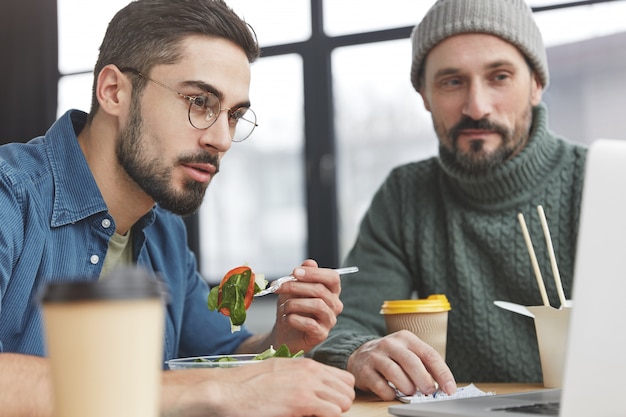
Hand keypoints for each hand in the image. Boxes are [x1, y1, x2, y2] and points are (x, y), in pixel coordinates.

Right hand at [161, 357, 354, 416]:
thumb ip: (299, 376)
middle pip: (348, 390)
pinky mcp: (302, 402)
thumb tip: (312, 387)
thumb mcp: (279, 371)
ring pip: (344, 402)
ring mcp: (308, 385)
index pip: (344, 378)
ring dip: (335, 412)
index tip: (329, 404)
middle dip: (340, 405)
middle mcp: (311, 372)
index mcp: (307, 365)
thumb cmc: (248, 384)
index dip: (339, 394)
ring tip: (317, 415)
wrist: (229, 390)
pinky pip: (332, 412)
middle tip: (324, 413)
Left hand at [271, 259, 342, 352]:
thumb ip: (301, 276)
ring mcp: (329, 320)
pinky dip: (293, 319)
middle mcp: (334, 305)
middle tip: (277, 287)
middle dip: (295, 286)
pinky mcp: (321, 334)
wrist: (284, 332)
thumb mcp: (293, 289)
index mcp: (331, 291)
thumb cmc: (291, 308)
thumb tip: (310, 263)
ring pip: (317, 305)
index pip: (332, 277)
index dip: (314, 273)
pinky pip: (310, 324)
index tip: (295, 272)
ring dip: (294, 303)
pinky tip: (286, 318)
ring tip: (284, 307)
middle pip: (320, 290)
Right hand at [346, 330, 455, 400]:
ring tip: (411, 392)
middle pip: (411, 362)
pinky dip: (389, 393)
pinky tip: (393, 394)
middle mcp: (390, 344)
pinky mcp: (364, 370)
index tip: (450, 389)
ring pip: (394, 372)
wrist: (360, 355)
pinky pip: (379, 385)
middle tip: (429, 392)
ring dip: (406, 386)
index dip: (442, 373)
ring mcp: (376, 356)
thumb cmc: (391, 357)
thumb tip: (443, 386)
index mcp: (406, 338)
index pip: (429, 354)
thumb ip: (424, 365)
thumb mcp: (408, 353)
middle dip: (423, 380)